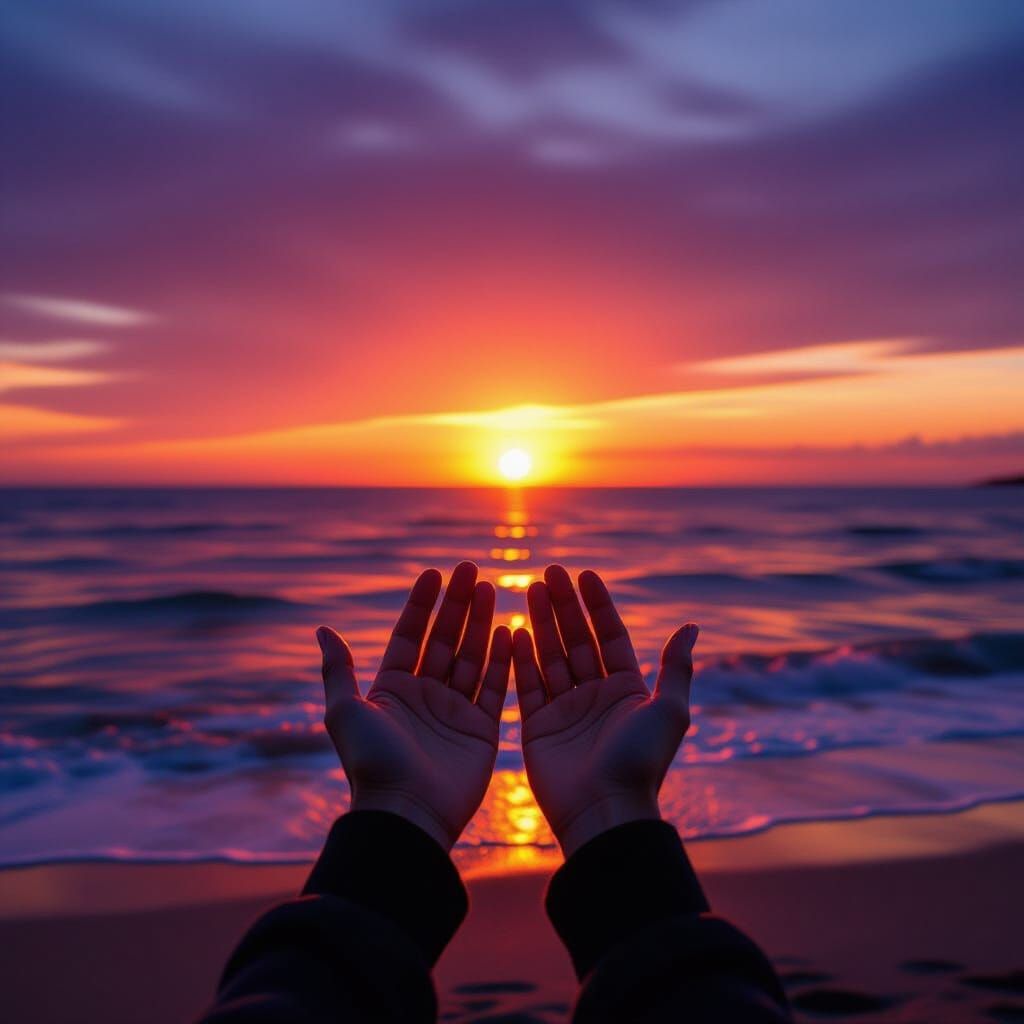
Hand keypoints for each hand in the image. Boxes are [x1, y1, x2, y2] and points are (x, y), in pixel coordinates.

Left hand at [317, 562, 510, 850]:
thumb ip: (338, 670)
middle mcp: (424, 696)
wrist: (406, 813)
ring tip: (491, 588)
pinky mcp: (481, 730)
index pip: (410, 635)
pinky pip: (495, 688)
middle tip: (471, 570)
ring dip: (481, 623)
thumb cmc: (371, 763)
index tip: (434, 573)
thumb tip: (321, 629)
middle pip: (444, 639)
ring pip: (471, 657)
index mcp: (392, 688)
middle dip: (457, 605)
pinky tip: (510, 631)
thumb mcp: (345, 712)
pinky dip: (503, 660)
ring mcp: (454, 711)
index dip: (421, 604)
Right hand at [512, 565, 696, 856]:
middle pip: (578, 640)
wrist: (604, 810)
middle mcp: (596, 695)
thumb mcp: (669, 711)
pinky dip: (522, 658)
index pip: (610, 636)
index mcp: (627, 689)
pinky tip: (515, 630)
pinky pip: (529, 684)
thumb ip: (675, 667)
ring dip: (542, 622)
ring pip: (552, 656)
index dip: (598, 605)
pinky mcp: (539, 727)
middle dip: (565, 606)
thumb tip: (692, 626)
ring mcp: (566, 710)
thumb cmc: (641, 762)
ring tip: (531, 589)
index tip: (585, 575)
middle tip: (550, 571)